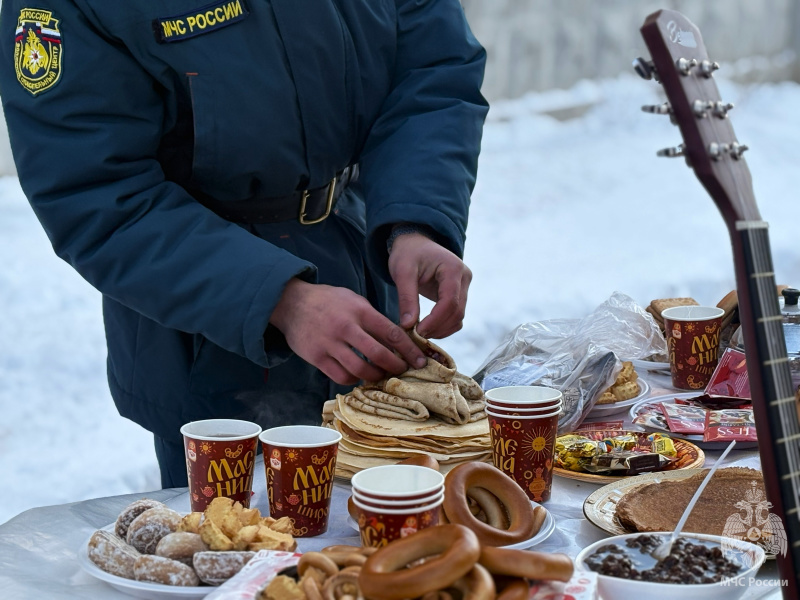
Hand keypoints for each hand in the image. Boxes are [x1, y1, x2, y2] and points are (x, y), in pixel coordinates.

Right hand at [269, 279, 426, 384]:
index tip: (420, 360)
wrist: (291, 302)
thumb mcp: (353, 300)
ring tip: (381, 375)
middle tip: (402, 371)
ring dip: (375, 376)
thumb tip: (396, 339)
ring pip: (360, 370)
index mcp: (359, 311)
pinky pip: (341, 376)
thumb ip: (373, 318)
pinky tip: (358, 376)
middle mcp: (346, 327)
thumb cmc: (328, 301)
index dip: (409, 350)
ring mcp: (330, 344)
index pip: (392, 333)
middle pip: (379, 354)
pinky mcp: (316, 357)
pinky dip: (354, 380)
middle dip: (396, 366)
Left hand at [388, 233, 471, 338]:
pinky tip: (426, 328)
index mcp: (453, 268)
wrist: (414, 243)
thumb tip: (408, 326)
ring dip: (441, 330)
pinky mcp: (459, 294)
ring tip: (419, 333)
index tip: (417, 332)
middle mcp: (464, 277)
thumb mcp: (402, 272)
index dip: (435, 321)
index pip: (450, 302)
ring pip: (458, 317)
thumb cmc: (407, 253)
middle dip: (437, 328)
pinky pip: (455, 316)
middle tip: (415, 336)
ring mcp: (464, 287)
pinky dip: (443, 326)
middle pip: (457, 312)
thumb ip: (406, 298)